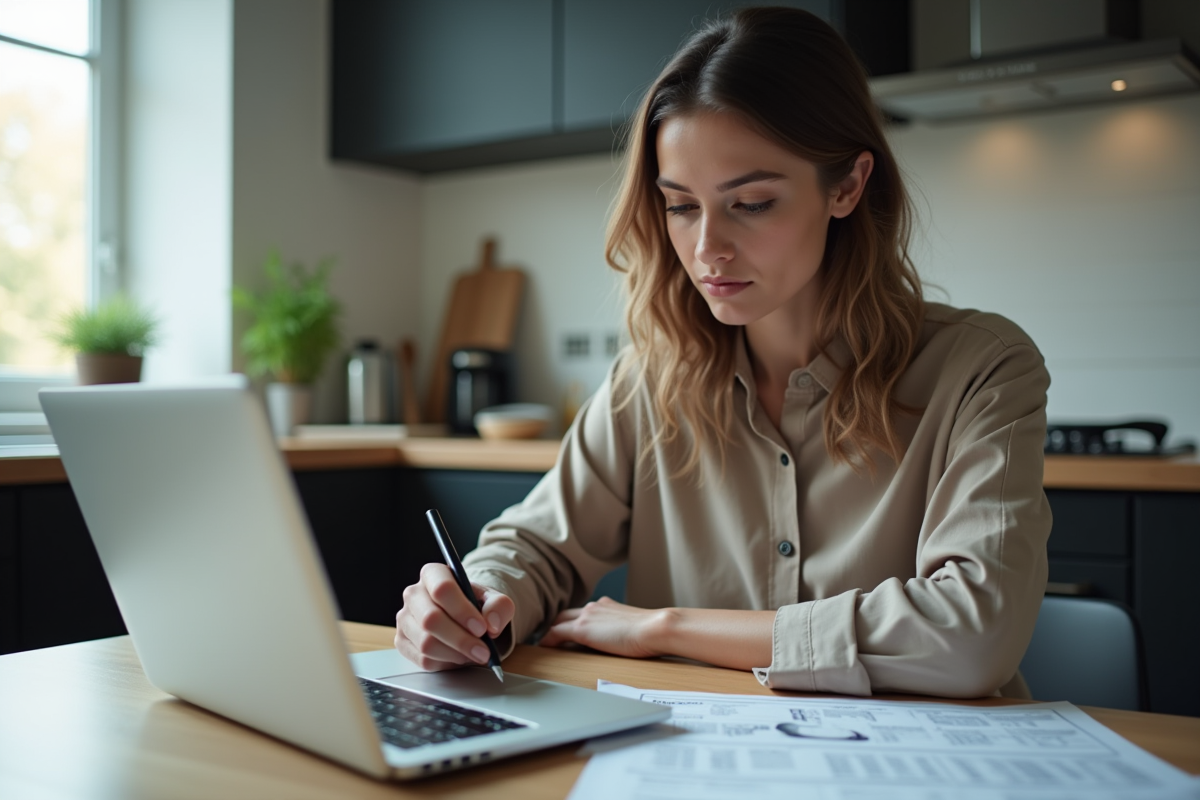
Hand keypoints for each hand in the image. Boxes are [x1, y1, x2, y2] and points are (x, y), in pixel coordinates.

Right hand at [395, 563, 514, 671]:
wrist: (463, 618)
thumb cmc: (475, 605)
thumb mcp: (493, 600)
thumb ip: (499, 606)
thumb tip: (492, 624)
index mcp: (433, 574)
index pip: (442, 589)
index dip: (462, 611)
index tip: (482, 628)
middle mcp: (413, 594)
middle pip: (431, 619)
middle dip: (461, 639)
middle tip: (483, 651)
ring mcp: (404, 619)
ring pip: (426, 643)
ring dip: (455, 654)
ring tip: (474, 653)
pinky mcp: (402, 642)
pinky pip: (422, 660)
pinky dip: (446, 663)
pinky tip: (458, 656)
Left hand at [538, 597, 670, 658]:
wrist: (655, 628)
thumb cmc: (652, 631)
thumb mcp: (635, 627)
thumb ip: (624, 629)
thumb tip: (627, 641)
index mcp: (607, 605)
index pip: (583, 612)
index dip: (572, 621)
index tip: (568, 631)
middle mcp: (594, 607)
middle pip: (565, 614)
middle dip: (556, 625)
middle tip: (550, 639)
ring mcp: (587, 616)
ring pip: (558, 621)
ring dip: (551, 633)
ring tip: (545, 645)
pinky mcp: (582, 629)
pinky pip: (556, 633)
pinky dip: (548, 640)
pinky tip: (544, 648)